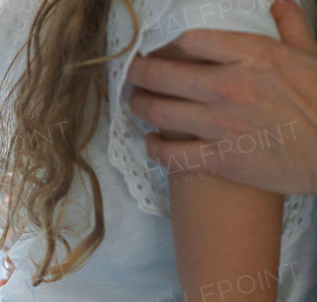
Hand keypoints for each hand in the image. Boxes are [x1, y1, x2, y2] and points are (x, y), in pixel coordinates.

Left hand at [127, 0, 316, 194]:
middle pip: (160, 75)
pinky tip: (151, 141)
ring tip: (136, 102)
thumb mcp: (311, 56)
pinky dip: (154, 148)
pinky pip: (170, 155)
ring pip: (157, 112)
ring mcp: (221, 125)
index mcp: (252, 57)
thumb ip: (290, 27)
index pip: (189, 39)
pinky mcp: (220, 159)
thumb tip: (278, 4)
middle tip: (129, 73)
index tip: (158, 46)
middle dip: (136, 73)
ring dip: (139, 106)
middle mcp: (229, 88)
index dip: (168, 42)